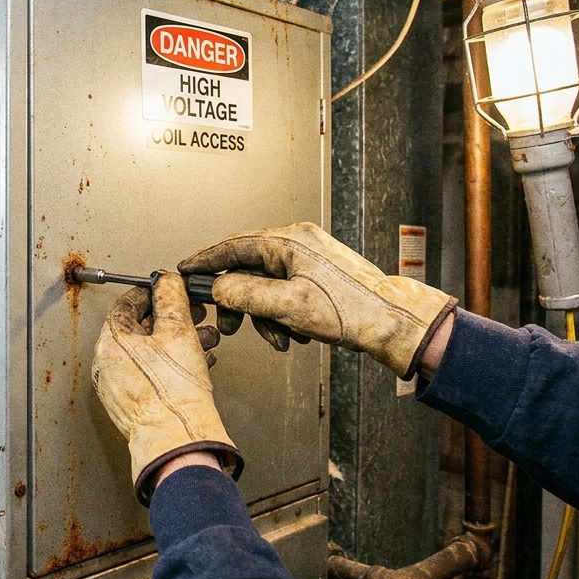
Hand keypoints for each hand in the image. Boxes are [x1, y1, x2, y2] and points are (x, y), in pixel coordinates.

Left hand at [92, 272, 242, 504]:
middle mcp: (108, 365)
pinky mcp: (133, 404)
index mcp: (110, 344)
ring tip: (205, 341)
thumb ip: (171, 298)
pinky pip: (151, 374)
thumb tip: (166, 280)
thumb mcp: (179, 332)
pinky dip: (173, 364)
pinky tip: (199, 363)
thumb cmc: (174, 395)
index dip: (153, 292)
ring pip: (150, 353)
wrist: (179, 441)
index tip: (169, 289)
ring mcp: (119, 387)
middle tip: (193, 314)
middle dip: (173, 319)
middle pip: (140, 329)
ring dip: (179, 342)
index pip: (126, 304)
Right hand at [179, 223, 456, 378]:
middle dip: (240, 302)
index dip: (206, 261)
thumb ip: (244, 295)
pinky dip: (283, 314)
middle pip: (249, 267)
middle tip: (230, 325)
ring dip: (265, 315)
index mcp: (289, 241)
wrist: (392, 323)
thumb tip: (218, 288)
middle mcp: (298, 242)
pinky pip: (286, 291)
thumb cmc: (349, 311)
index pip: (233, 245)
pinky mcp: (319, 274)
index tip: (186, 271)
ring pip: (267, 284)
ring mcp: (310, 257)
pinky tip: (297, 334)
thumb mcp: (287, 306)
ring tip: (279, 338)